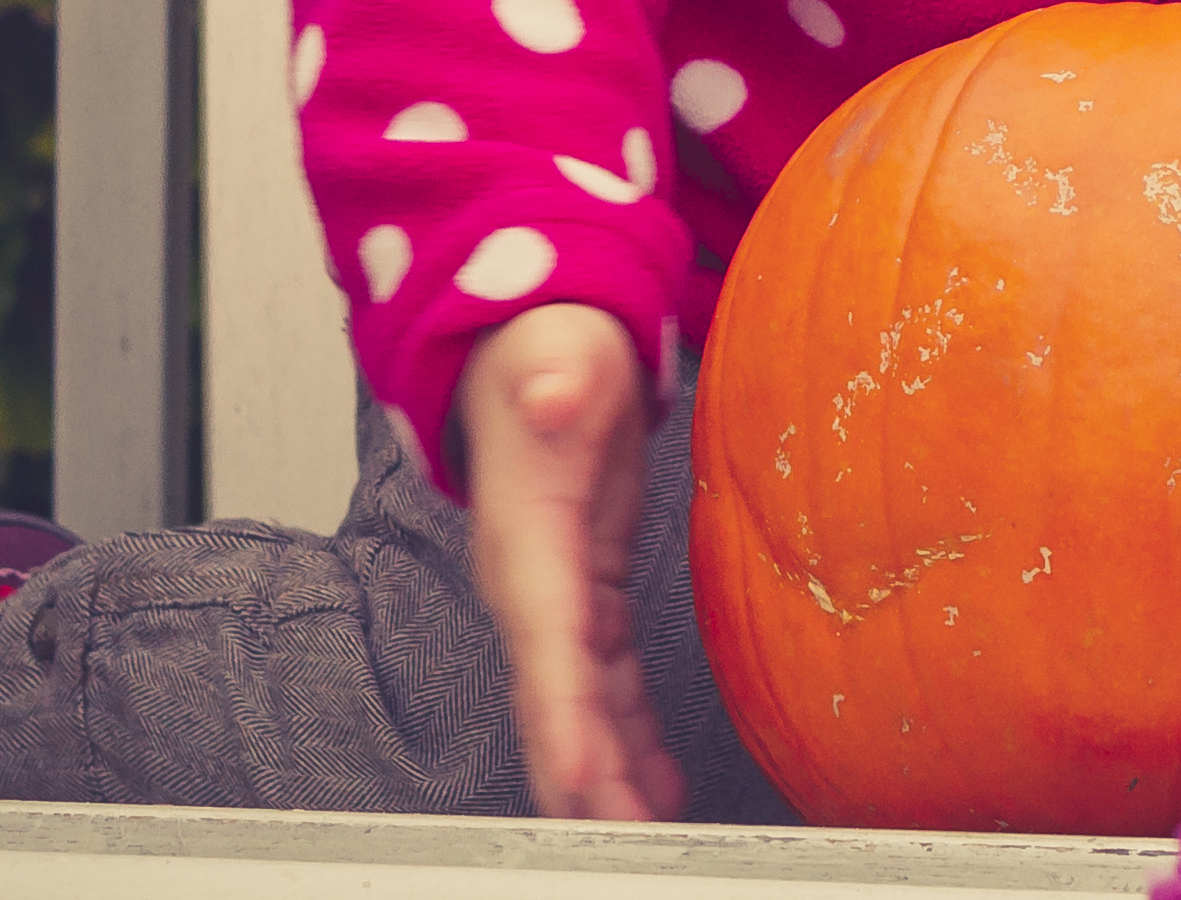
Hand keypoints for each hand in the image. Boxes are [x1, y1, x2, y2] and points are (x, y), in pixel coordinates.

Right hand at [457, 302, 683, 822]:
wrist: (533, 340)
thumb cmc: (544, 344)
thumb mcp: (556, 348)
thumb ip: (556, 376)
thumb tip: (553, 393)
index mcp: (525, 536)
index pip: (543, 640)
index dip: (560, 715)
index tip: (579, 780)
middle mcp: (531, 580)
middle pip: (555, 697)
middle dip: (584, 775)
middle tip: (625, 840)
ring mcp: (557, 592)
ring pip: (580, 702)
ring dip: (609, 769)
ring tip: (648, 829)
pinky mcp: (587, 588)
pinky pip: (605, 679)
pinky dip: (628, 732)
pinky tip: (655, 779)